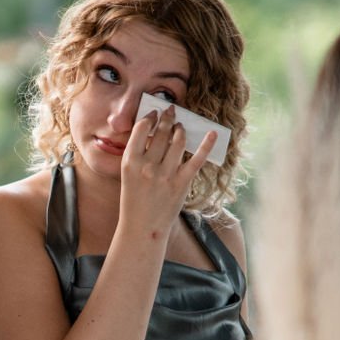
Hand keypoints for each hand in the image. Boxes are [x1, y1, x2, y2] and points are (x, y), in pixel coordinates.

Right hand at [117, 110, 217, 237]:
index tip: (154, 114)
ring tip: (180, 127)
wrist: (142, 227)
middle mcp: (148, 166)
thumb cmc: (133, 200)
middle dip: (167, 118)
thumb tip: (155, 132)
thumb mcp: (128, 174)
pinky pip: (197, 159)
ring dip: (180, 130)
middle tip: (171, 112)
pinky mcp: (182, 183)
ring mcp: (166, 175)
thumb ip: (138, 154)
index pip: (141, 129)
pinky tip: (212, 133)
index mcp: (130, 161)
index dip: (150, 117)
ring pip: (178, 141)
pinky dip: (206, 145)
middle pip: (161, 133)